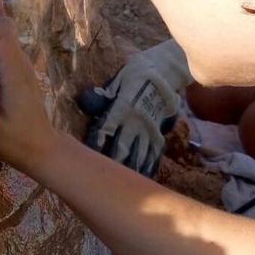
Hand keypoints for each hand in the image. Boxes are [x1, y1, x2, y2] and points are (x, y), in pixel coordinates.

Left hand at [76, 40, 193, 175]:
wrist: (167, 70)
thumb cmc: (138, 72)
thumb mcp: (120, 78)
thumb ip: (107, 93)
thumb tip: (91, 99)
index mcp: (123, 108)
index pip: (106, 129)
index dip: (96, 142)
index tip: (87, 154)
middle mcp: (136, 122)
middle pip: (122, 147)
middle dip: (112, 163)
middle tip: (100, 177)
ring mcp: (150, 129)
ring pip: (138, 154)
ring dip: (129, 169)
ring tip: (121, 184)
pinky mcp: (159, 131)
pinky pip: (153, 153)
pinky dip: (147, 165)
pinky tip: (142, 175)